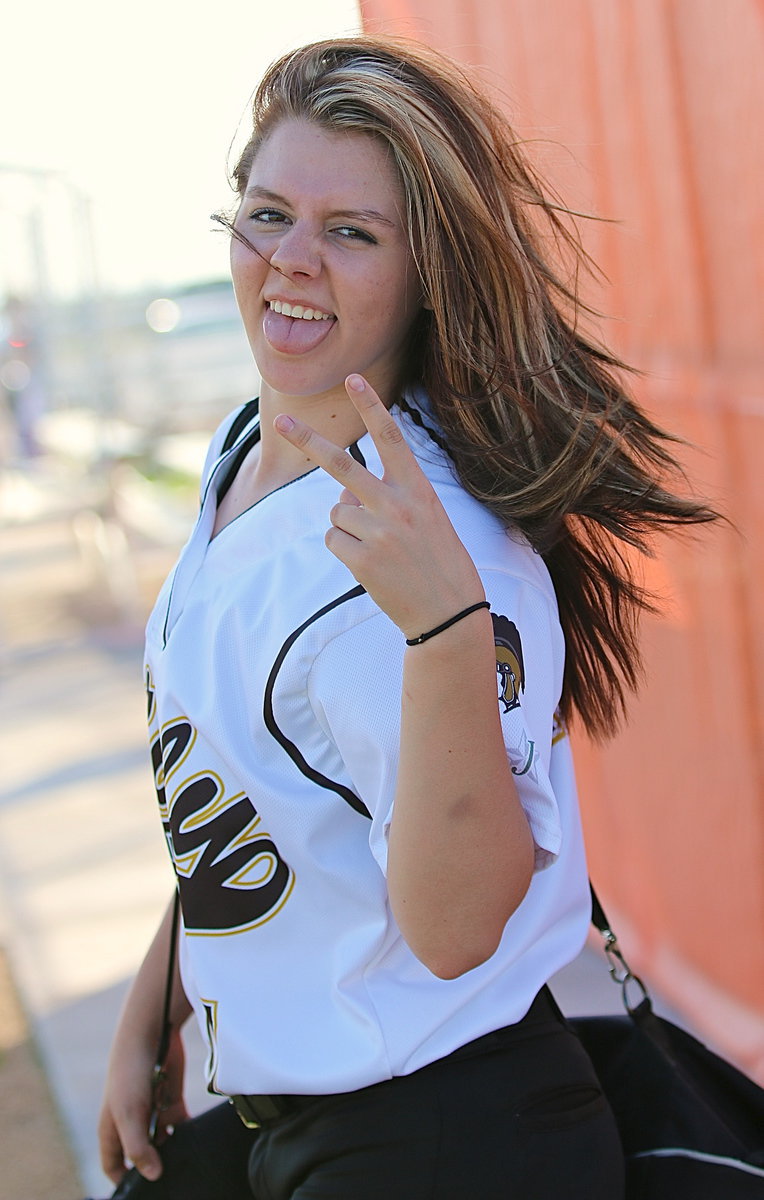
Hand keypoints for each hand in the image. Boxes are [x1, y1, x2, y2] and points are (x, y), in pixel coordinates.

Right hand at [98, 1027, 188, 1184]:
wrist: (152, 1032)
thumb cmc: (130, 1073)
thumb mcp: (129, 1114)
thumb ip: (139, 1148)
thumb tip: (153, 1175)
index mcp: (112, 1129)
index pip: (113, 1165)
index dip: (123, 1180)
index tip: (141, 1192)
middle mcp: (131, 1122)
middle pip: (141, 1155)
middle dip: (153, 1166)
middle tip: (174, 1178)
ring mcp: (151, 1111)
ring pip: (163, 1141)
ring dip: (173, 1150)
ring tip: (188, 1163)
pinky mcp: (171, 1099)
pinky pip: (180, 1124)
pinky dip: (186, 1132)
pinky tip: (197, 1141)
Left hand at [274, 375, 484, 638]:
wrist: (449, 613)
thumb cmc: (440, 562)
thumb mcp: (428, 518)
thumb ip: (388, 498)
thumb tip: (340, 495)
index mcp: (418, 489)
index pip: (392, 437)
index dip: (371, 406)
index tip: (352, 378)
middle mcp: (397, 504)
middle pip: (341, 464)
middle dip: (307, 441)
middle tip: (281, 421)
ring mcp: (378, 532)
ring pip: (336, 511)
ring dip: (348, 525)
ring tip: (379, 547)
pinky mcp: (361, 559)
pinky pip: (334, 539)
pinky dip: (345, 548)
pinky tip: (371, 564)